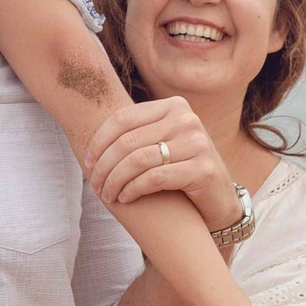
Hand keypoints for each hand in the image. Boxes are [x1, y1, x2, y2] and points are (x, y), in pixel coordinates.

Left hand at [83, 97, 240, 233]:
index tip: (87, 162)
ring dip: (115, 180)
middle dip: (104, 165)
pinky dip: (133, 189)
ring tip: (107, 194)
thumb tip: (87, 138)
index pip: (123, 118)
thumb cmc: (180, 170)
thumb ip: (137, 134)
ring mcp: (198, 143)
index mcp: (174, 106)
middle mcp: (187, 120)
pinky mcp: (203, 169)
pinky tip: (125, 198)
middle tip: (94, 184)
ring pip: (138, 160)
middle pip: (127, 141)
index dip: (99, 141)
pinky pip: (154, 178)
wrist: (219, 199)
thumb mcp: (161, 143)